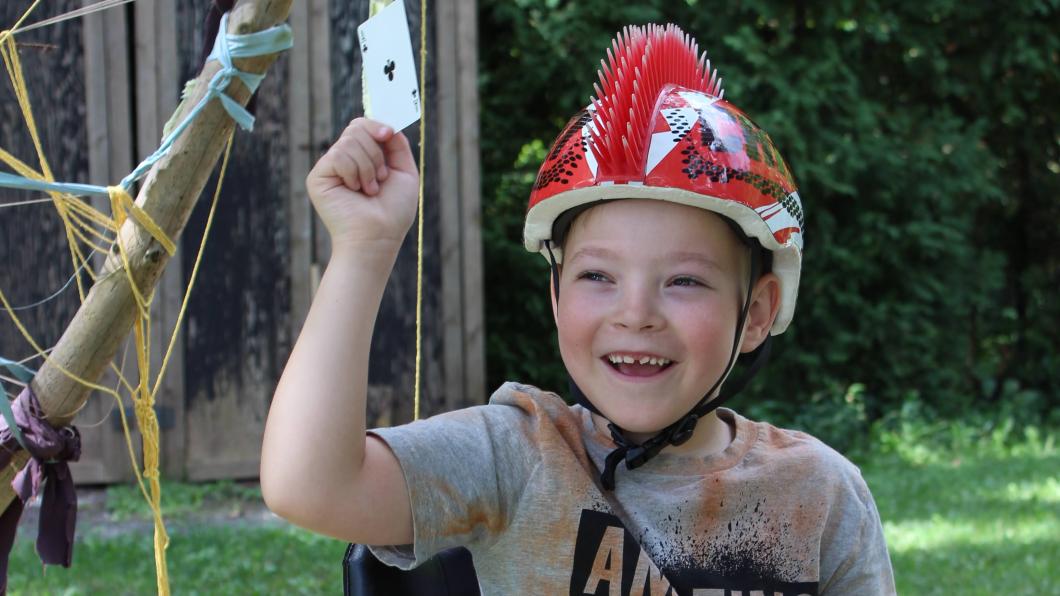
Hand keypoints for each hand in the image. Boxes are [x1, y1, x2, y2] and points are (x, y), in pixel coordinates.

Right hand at [307, 117, 418, 254]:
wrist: (379, 236)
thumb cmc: (393, 211)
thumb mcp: (404, 172)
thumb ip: (397, 145)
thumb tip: (386, 125)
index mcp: (362, 158)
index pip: (362, 126)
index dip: (375, 125)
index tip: (388, 134)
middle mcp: (344, 161)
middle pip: (356, 128)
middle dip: (376, 151)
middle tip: (380, 177)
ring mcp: (330, 168)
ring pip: (349, 141)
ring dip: (368, 167)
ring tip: (370, 190)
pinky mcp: (317, 177)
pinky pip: (338, 155)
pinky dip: (354, 173)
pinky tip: (355, 191)